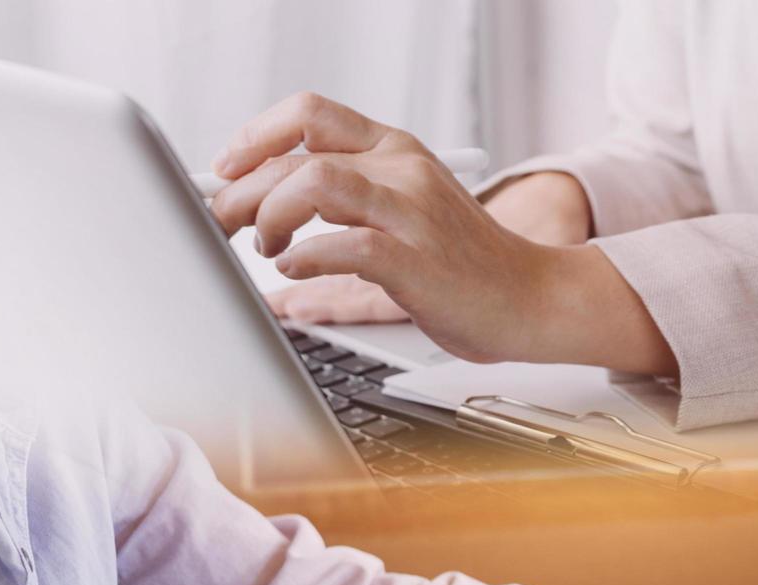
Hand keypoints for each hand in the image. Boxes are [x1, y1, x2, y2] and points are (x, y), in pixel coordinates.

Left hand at [213, 93, 671, 371]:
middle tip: (225, 221)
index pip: (309, 114)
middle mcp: (403, 170)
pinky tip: (294, 270)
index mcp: (397, 150)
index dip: (254, 137)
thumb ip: (346, 197)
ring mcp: (413, 212)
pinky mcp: (418, 261)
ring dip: (272, 215)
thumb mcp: (407, 207)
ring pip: (316, 183)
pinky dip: (305, 257)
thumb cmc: (464, 264)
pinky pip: (346, 246)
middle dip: (244, 188)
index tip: (225, 168)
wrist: (532, 298)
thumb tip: (262, 208)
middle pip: (299, 152)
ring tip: (267, 246)